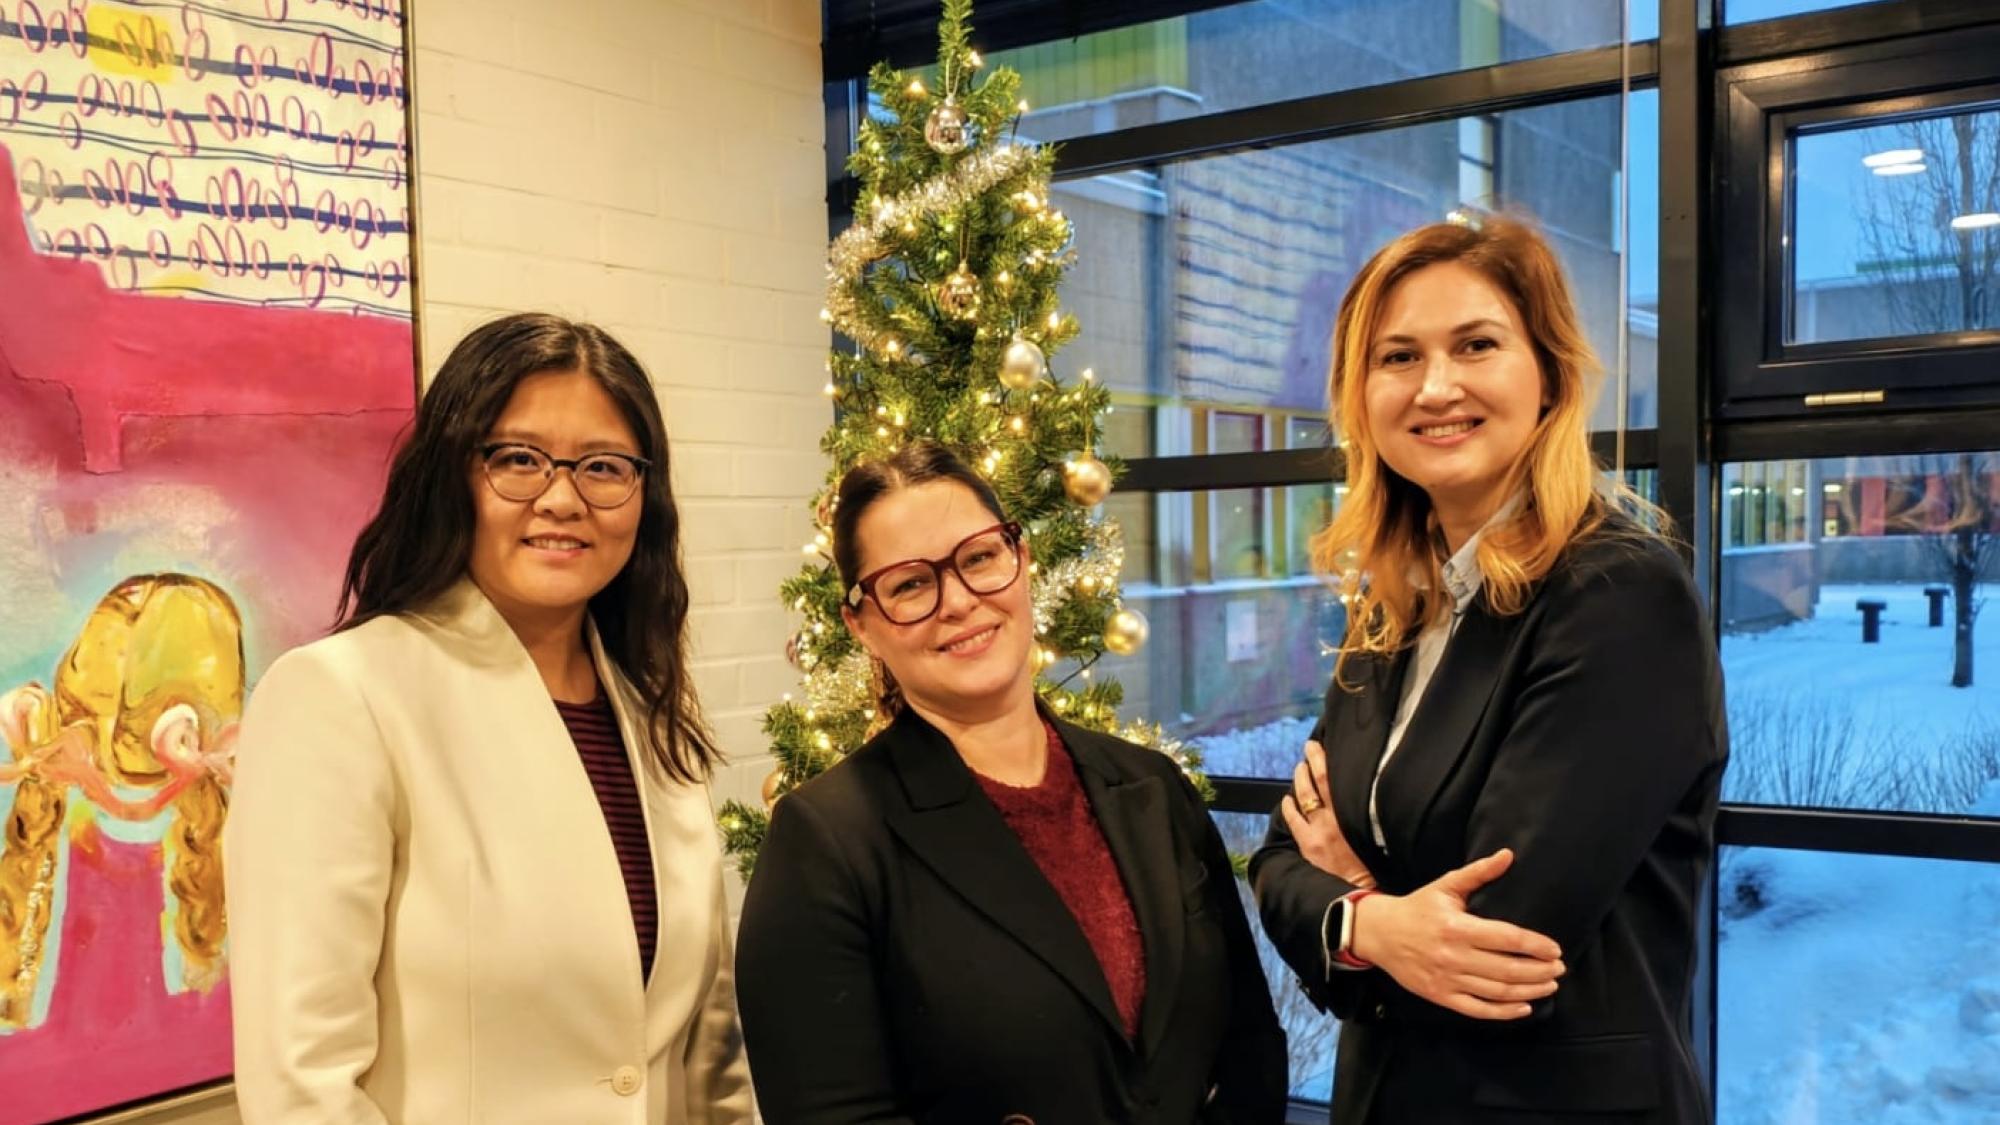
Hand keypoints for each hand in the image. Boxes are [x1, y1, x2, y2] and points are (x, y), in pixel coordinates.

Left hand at [1279, 739, 1374, 888]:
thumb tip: (1366, 797)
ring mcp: (1315, 832)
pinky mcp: (1307, 846)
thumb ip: (1366, 815)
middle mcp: (1329, 820)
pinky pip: (1293, 821)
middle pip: (1315, 782)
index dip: (1321, 759)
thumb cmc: (1374, 865)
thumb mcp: (1375, 834)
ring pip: (1302, 798)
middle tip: (1308, 748)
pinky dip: (1289, 807)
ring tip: (1299, 768)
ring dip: (1299, 780)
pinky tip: (1287, 800)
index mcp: (1347, 815)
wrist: (1360, 892)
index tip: (1318, 746)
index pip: (1330, 779)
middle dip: (1309, 763)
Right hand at [1350, 848, 1564, 1019]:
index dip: (1535, 945)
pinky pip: (1478, 1009)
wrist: (1379, 933)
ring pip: (1497, 991)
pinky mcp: (1441, 996)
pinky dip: (1504, 1012)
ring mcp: (1447, 979)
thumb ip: (1479, 872)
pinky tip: (1524, 1006)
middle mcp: (1453, 956)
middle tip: (1559, 969)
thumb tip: (1508, 855)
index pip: (1507, 939)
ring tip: (1549, 985)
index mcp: (1457, 927)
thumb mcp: (1445, 886)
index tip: (1555, 949)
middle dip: (1539, 971)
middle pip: (1507, 969)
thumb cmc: (1417, 908)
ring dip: (1529, 990)